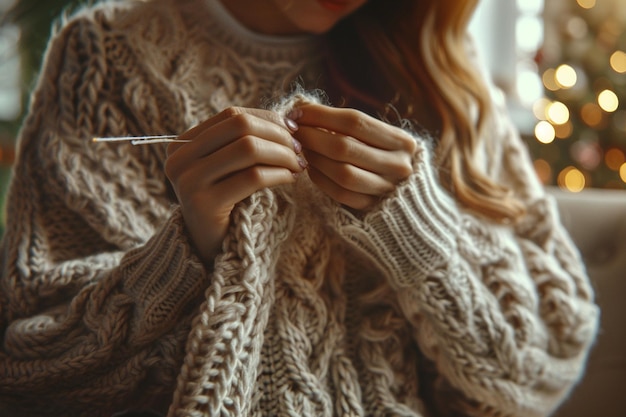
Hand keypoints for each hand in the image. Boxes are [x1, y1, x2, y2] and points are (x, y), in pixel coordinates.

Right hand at [164, 107, 305, 262]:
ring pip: (248, 149)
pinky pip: (253, 177)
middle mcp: (179, 159)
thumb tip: (290, 118)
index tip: (294, 131)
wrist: (211, 249)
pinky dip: (279, 174)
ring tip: (298, 165)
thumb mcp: (229, 167)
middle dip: (277, 135)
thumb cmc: (227, 203)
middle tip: (299, 149)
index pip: (232, 115)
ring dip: (282, 154)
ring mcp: (188, 181)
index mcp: (182, 143)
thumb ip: (245, 141)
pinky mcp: (204, 204)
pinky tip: (291, 179)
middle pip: (240, 127)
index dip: (267, 119)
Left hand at [292, 103, 416, 209]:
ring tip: (302, 149)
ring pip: (341, 172)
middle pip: (344, 147)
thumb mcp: (379, 136)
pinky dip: (321, 180)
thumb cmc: (386, 154)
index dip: (321, 115)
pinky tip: (311, 168)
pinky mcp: (373, 207)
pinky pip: (340, 194)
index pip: (354, 121)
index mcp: (402, 141)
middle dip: (312, 137)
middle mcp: (399, 165)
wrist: (410, 193)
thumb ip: (348, 124)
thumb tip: (303, 109)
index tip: (299, 112)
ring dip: (315, 158)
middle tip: (293, 132)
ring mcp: (387, 189)